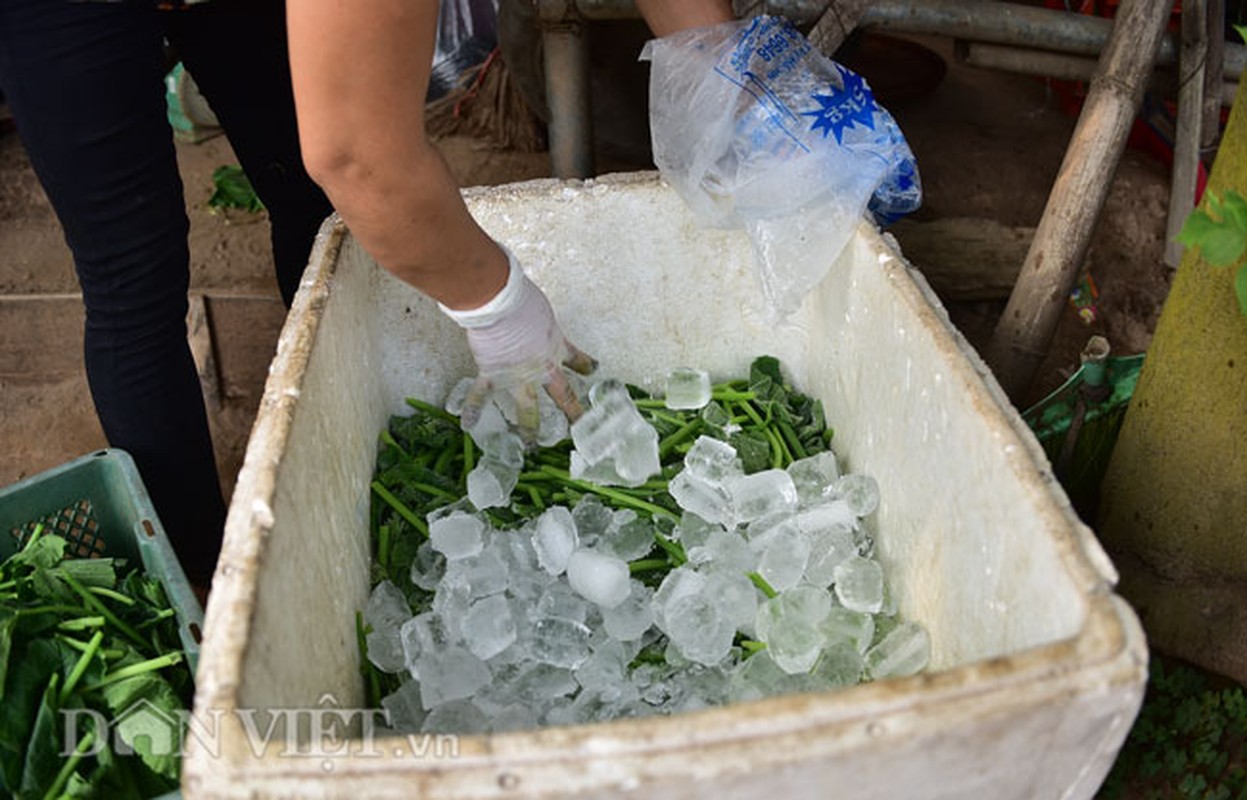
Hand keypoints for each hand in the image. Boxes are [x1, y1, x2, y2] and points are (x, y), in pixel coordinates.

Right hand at [441, 249, 595, 445]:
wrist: (499, 304)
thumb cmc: (521, 298)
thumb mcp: (539, 309)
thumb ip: (537, 320)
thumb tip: (529, 318)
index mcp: (555, 346)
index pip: (576, 358)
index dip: (586, 364)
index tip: (596, 369)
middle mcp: (541, 366)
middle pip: (562, 394)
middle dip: (573, 411)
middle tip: (580, 426)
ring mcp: (518, 375)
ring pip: (527, 408)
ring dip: (529, 429)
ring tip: (531, 446)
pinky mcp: (493, 374)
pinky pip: (481, 396)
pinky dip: (472, 409)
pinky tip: (466, 424)